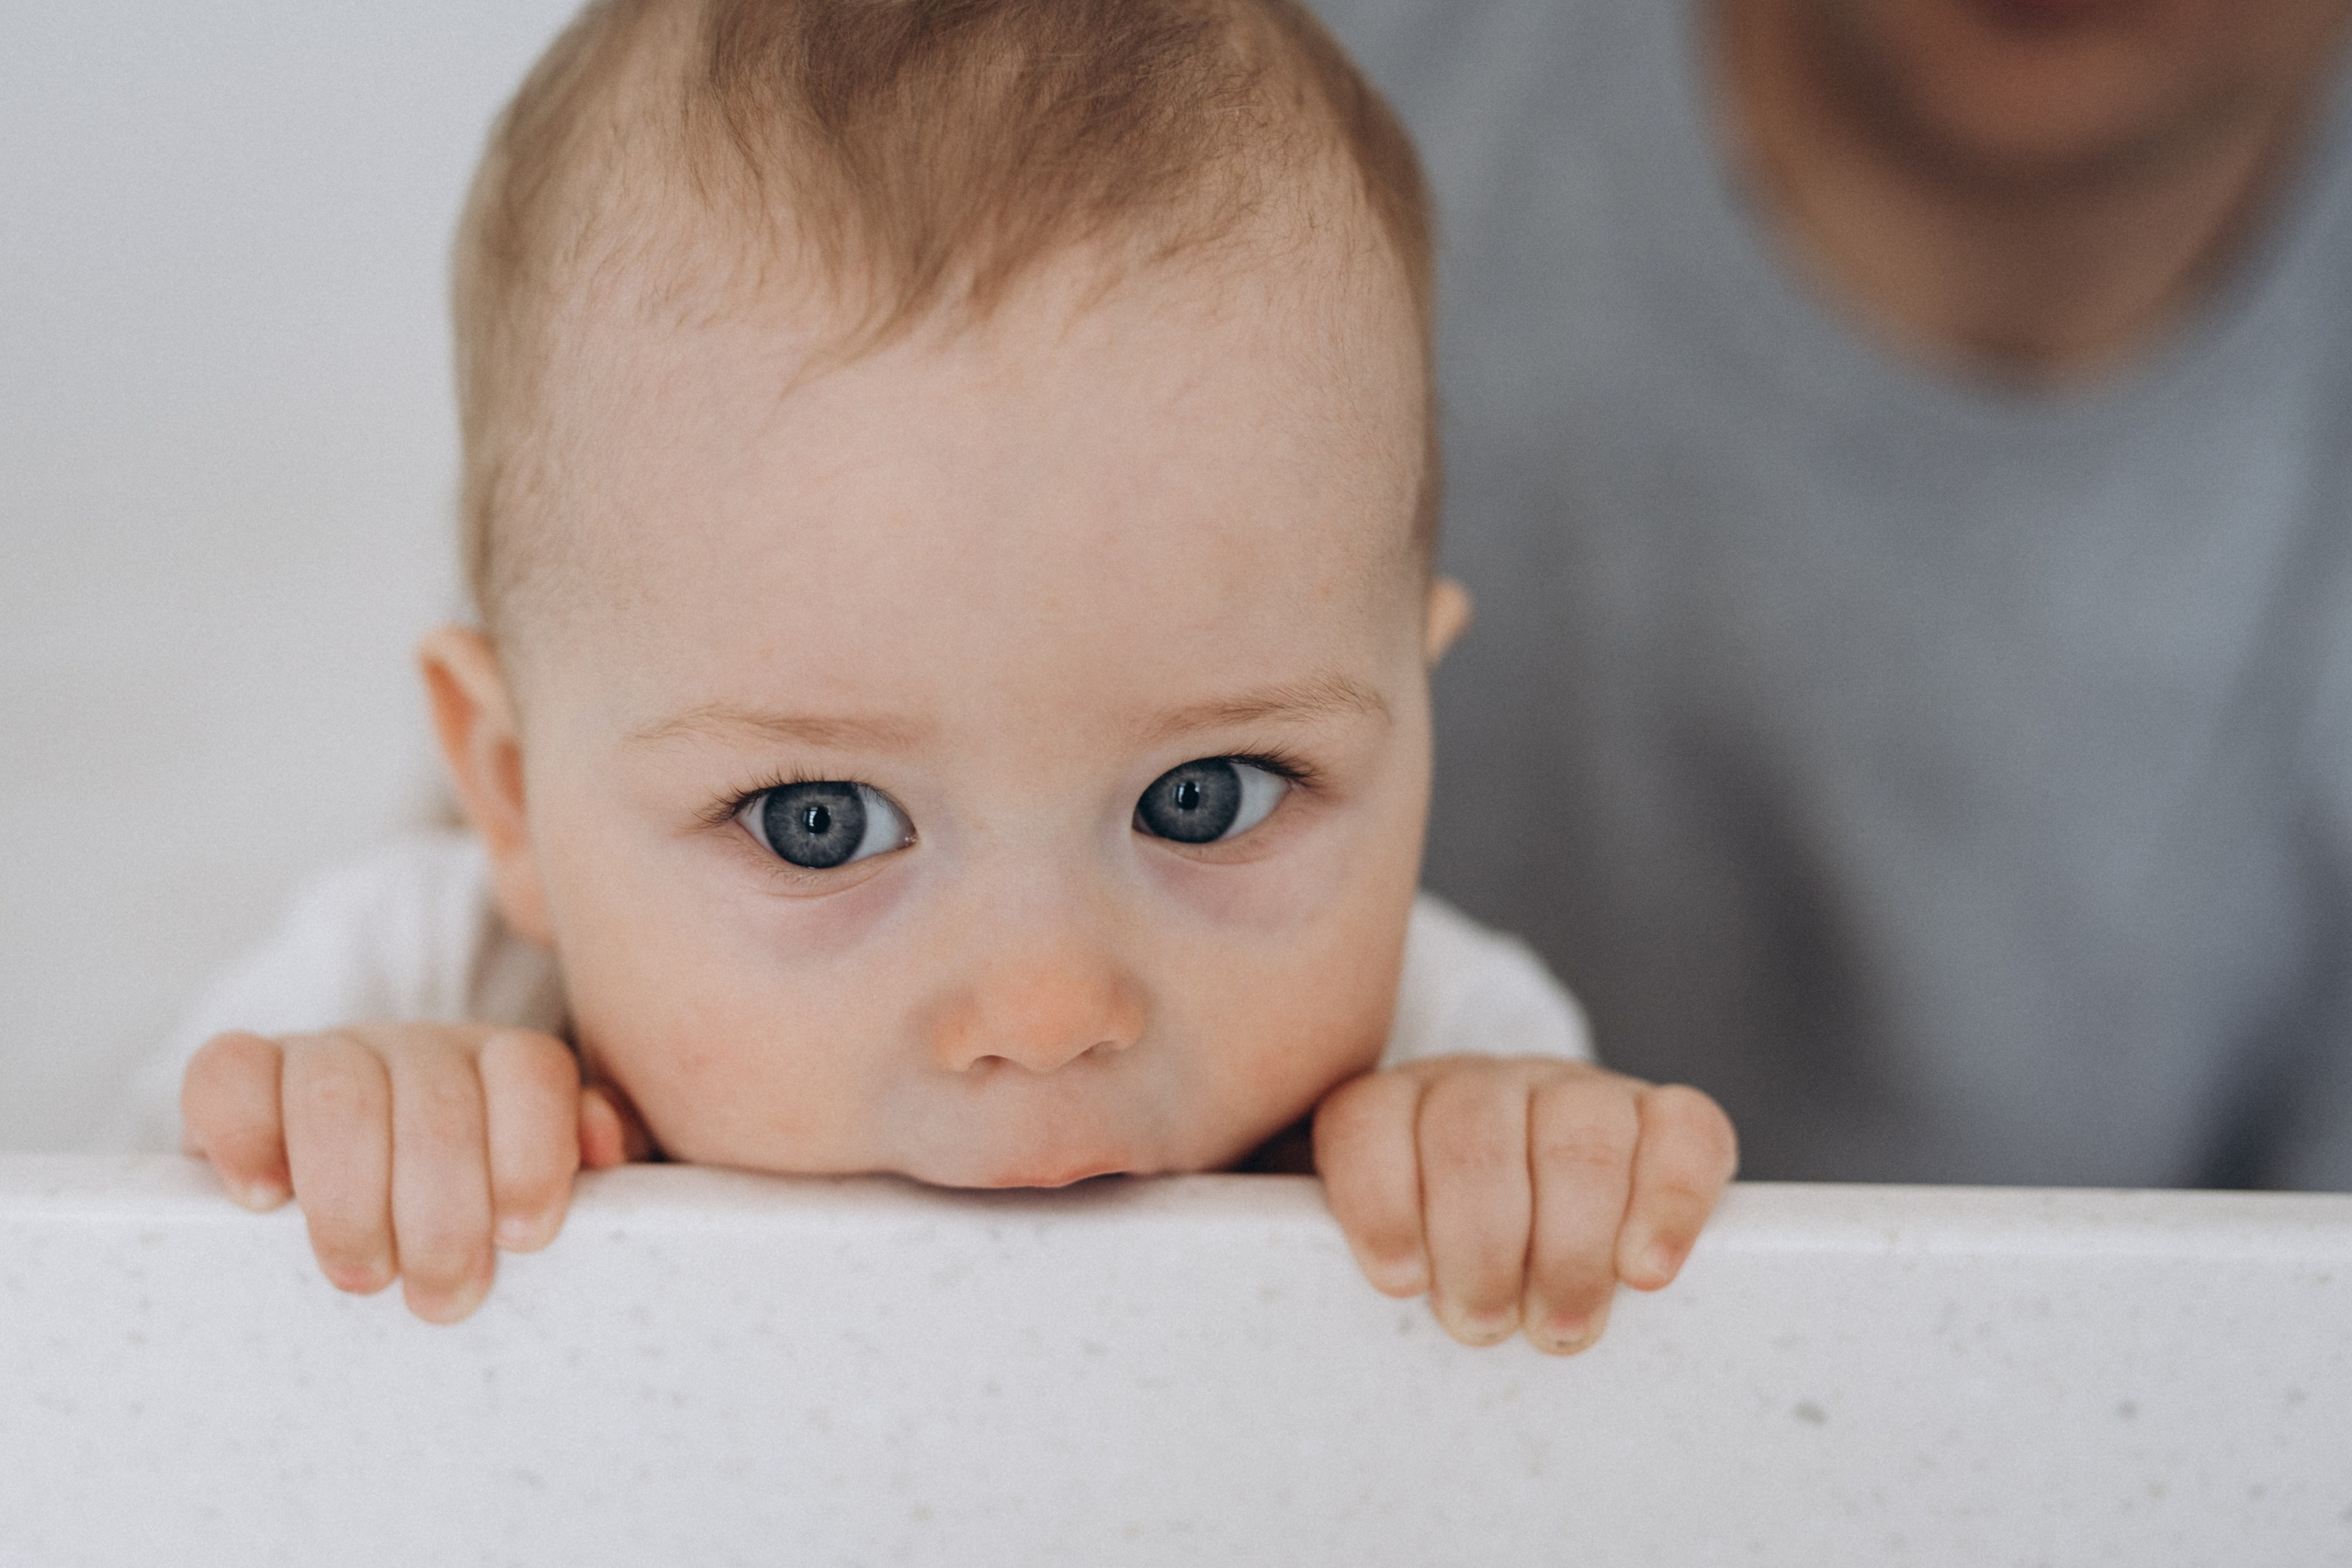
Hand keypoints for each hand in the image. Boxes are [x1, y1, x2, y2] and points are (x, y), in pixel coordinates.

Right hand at [180, 1024, 646, 1322]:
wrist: (361, 1214)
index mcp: (502, 1067)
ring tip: (363, 1275)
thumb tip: (603, 1142)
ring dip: (350, 1200)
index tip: (522, 1239)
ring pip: (339, 1094)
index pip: (531, 1071)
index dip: (531, 1155)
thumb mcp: (544, 1193)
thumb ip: (591, 1158)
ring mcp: (330, 1054)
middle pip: (437, 1105)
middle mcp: (422, 1050)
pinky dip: (243, 1135)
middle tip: (442, 1296)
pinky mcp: (245, 1077)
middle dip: (443, 1217)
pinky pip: (229, 1072)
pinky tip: (264, 1200)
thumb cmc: (472, 1214)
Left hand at [1313, 1056, 1735, 1354]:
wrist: (1505, 1206)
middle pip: (1473, 1135)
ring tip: (1561, 1324)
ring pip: (1578, 1133)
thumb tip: (1220, 1251)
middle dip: (1480, 1244)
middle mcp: (1478, 1085)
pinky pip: (1682, 1129)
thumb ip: (1286, 1239)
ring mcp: (1573, 1092)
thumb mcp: (1337, 1237)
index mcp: (1389, 1107)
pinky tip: (1646, 1268)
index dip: (1379, 1200)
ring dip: (1569, 1242)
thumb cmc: (1418, 1245)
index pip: (1367, 1123)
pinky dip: (1670, 1199)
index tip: (1397, 1281)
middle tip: (1484, 1325)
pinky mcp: (1658, 1116)